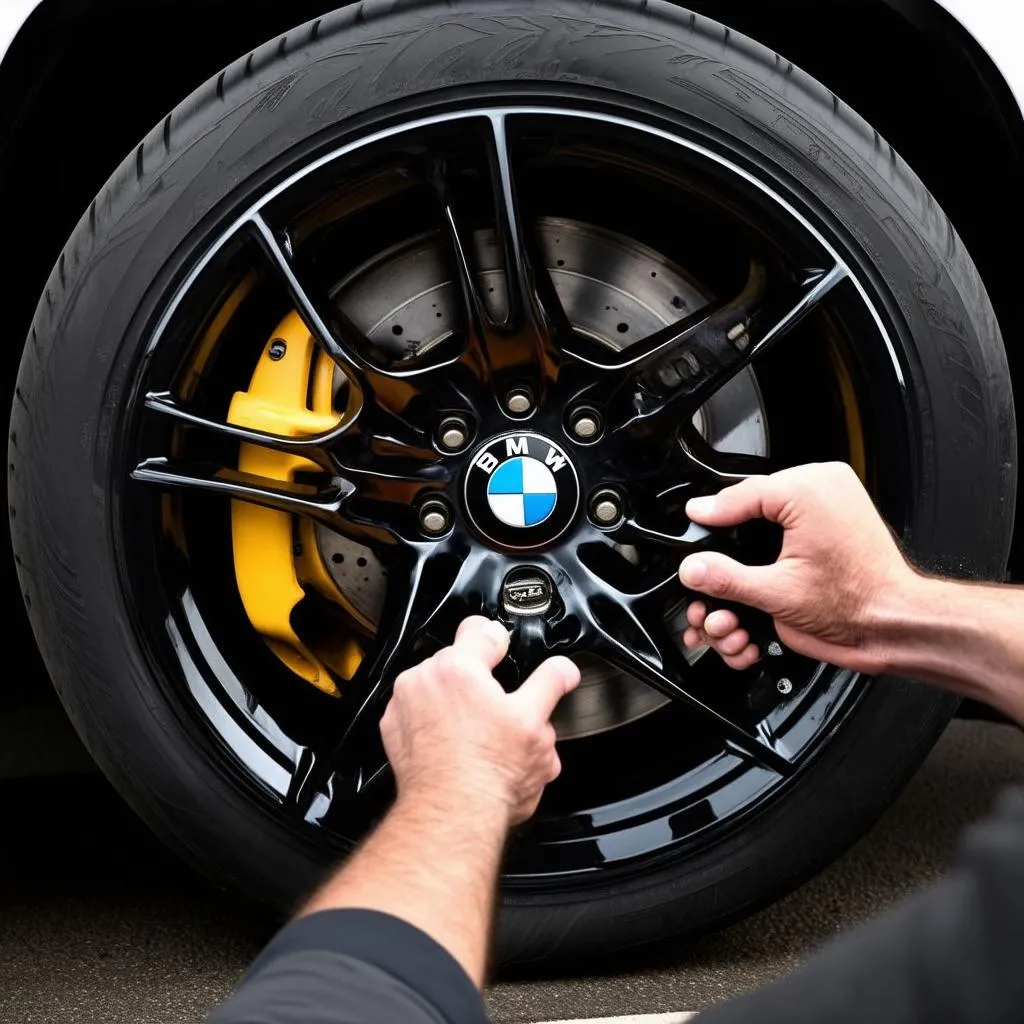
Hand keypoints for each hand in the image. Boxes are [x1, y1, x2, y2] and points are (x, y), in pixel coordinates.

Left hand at [380, 616, 580, 826]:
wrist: (451, 813)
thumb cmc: (489, 773)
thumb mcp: (534, 723)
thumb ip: (550, 684)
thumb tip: (563, 669)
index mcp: (459, 667)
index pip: (480, 628)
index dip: (499, 641)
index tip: (504, 654)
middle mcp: (424, 678)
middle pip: (459, 661)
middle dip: (479, 680)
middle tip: (497, 711)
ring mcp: (403, 703)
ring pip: (436, 685)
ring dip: (453, 699)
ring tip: (474, 732)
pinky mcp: (393, 727)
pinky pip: (416, 709)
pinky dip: (431, 719)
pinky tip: (453, 743)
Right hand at [679, 462, 914, 673]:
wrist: (894, 624)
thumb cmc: (858, 605)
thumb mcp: (777, 593)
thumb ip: (726, 578)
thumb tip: (694, 568)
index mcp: (809, 491)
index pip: (743, 494)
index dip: (712, 512)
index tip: (693, 518)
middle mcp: (823, 488)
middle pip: (754, 500)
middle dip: (730, 529)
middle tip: (707, 549)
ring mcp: (833, 499)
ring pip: (773, 505)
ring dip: (751, 532)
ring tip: (732, 549)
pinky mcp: (838, 514)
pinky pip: (794, 512)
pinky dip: (775, 532)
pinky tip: (763, 553)